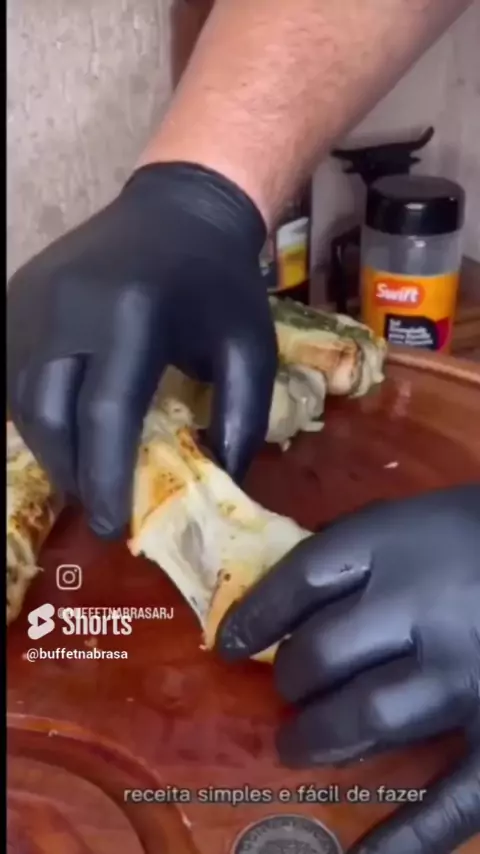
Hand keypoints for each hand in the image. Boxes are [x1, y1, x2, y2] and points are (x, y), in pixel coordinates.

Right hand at [7, 163, 276, 535]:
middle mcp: (68, 307)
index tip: (114, 526)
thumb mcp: (250, 350)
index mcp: (132, 316)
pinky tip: (67, 430)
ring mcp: (33, 298)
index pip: (104, 415)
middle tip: (100, 504)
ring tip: (85, 473)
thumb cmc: (220, 283)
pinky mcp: (18, 296)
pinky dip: (37, 412)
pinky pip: (15, 372)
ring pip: (23, 398)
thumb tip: (215, 484)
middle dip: (72, 471)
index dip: (106, 478)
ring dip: (51, 447)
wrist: (180, 207)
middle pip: (50, 414)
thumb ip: (239, 420)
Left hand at [216, 484, 479, 853]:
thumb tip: (290, 603)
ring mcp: (464, 677)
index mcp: (396, 543)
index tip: (230, 643)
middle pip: (321, 654)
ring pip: (365, 718)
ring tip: (296, 746)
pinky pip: (451, 799)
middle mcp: (422, 609)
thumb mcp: (418, 518)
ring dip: (319, 738)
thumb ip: (361, 550)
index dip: (256, 616)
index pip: (299, 581)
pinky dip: (405, 838)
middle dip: (291, 680)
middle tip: (287, 691)